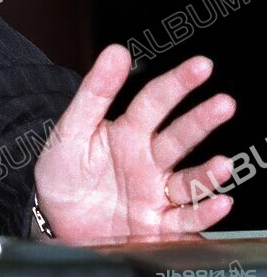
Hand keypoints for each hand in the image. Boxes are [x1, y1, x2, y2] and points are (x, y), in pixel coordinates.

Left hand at [33, 45, 236, 244]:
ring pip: (188, 179)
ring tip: (222, 164)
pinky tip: (218, 203)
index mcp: (128, 132)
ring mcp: (154, 192)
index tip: (202, 66)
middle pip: (179, 137)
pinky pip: (184, 219)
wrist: (54, 218)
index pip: (155, 101)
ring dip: (207, 172)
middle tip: (224, 104)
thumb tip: (116, 51)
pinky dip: (203, 213)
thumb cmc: (63, 171)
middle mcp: (147, 160)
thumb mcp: (70, 128)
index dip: (178, 82)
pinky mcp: (156, 225)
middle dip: (202, 120)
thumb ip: (94, 92)